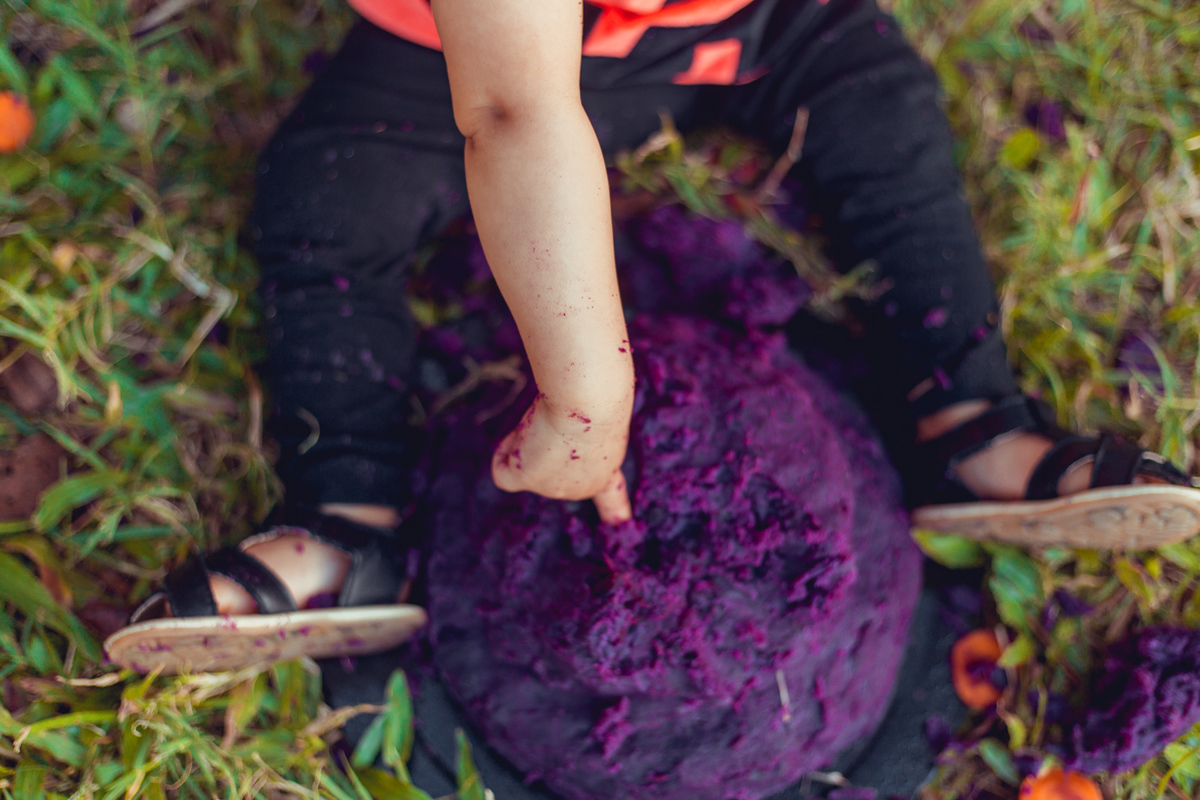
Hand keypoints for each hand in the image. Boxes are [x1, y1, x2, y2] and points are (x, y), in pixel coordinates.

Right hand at [492, 394, 631, 523]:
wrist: (588, 399)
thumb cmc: (598, 394)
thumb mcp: (594, 416)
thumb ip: (575, 433)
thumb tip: (541, 435)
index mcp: (607, 469)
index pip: (612, 499)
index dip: (613, 512)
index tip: (620, 524)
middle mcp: (582, 487)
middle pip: (546, 465)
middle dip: (544, 443)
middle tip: (560, 418)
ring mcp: (554, 489)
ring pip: (524, 461)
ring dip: (528, 437)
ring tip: (549, 421)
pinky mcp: (528, 480)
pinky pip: (502, 472)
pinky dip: (504, 451)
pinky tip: (524, 433)